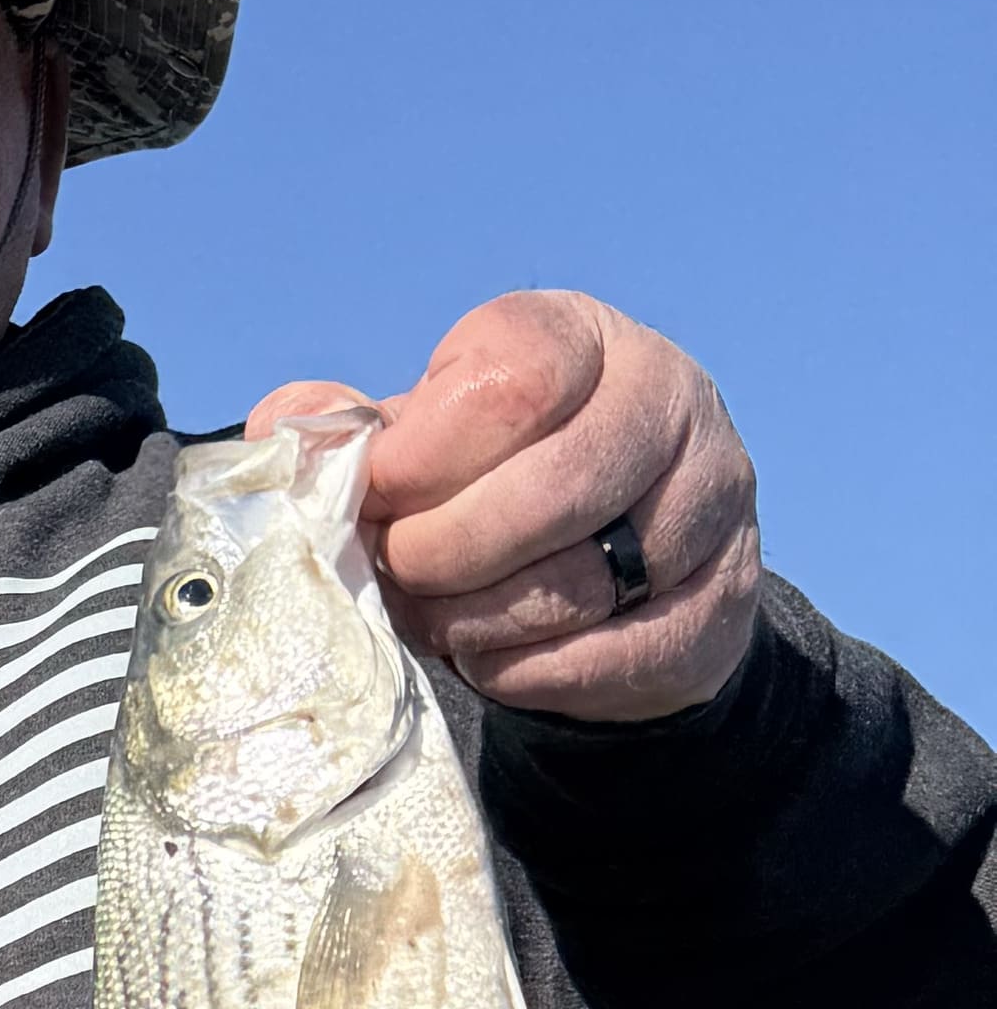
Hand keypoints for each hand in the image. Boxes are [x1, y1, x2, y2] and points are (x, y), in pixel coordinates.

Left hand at [253, 295, 759, 723]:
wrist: (624, 565)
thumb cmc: (499, 481)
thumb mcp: (427, 436)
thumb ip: (353, 432)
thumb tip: (282, 432)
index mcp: (585, 339)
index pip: (511, 381)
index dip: (423, 456)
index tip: (374, 499)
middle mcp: (669, 402)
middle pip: (550, 490)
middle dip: (443, 550)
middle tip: (397, 572)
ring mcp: (714, 500)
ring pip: (580, 581)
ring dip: (475, 617)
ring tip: (430, 616)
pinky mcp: (726, 598)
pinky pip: (613, 654)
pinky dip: (528, 669)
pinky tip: (487, 657)